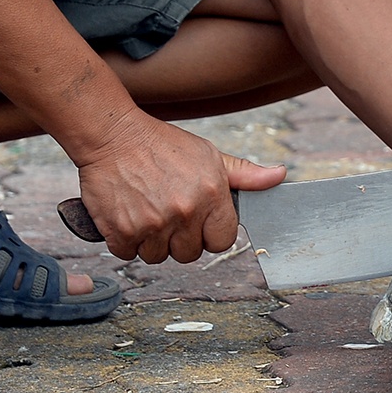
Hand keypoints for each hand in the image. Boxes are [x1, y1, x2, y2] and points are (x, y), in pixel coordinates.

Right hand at [68, 112, 284, 263]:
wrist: (112, 135)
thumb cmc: (162, 144)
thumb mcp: (209, 154)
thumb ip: (245, 174)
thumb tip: (279, 176)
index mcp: (211, 194)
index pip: (222, 242)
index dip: (210, 233)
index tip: (198, 220)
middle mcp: (184, 212)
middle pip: (189, 254)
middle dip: (179, 238)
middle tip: (168, 212)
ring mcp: (152, 224)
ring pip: (158, 257)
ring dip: (151, 241)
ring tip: (147, 210)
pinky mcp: (121, 231)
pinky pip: (129, 254)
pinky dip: (125, 240)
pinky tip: (128, 214)